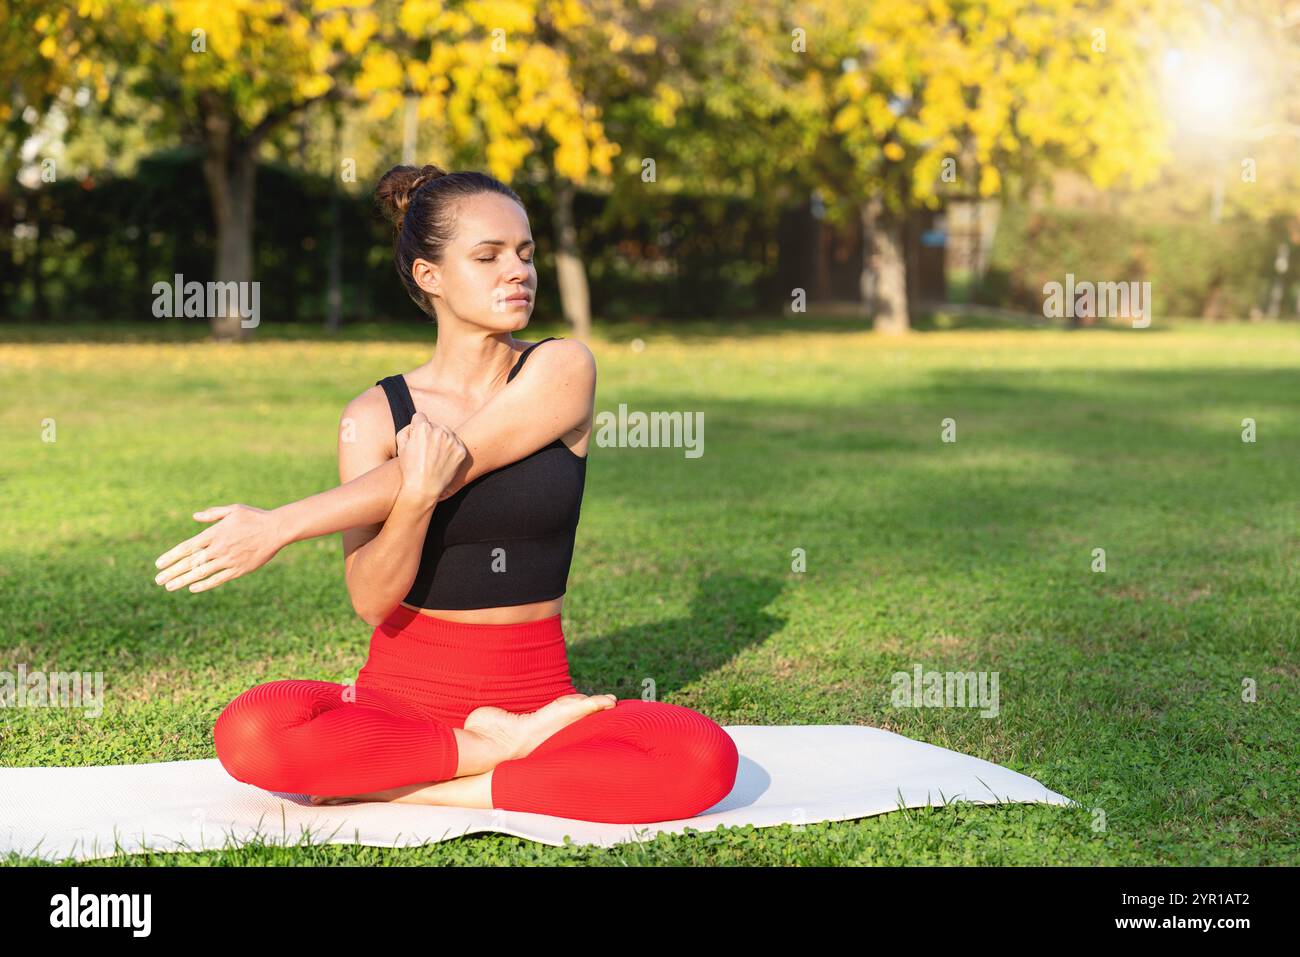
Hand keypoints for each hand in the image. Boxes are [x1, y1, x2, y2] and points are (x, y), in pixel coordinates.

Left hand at [152, 504, 285, 592]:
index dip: (171, 556)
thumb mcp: (233, 509)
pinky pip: (218, 579)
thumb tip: (195, 516)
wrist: (277, 529)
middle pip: (190, 563)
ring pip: (201, 573)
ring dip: (183, 581)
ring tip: (169, 587)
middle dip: (172, 572)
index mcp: (215, 533)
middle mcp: (219, 548)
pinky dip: (204, 584)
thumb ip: (213, 514)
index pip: (187, 547)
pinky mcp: (239, 569)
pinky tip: (192, 588)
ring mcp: (229, 560)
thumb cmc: (255, 517)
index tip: (158, 564)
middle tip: (158, 580)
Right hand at [396, 412, 466, 508]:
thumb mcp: (400, 446)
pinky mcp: (461, 450)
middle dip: (430, 434)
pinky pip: (456, 443)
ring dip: (442, 440)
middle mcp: (439, 431)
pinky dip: (452, 449)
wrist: (424, 488)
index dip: (416, 428)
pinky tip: (444, 459)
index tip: (417, 438)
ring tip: (435, 456)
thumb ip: (407, 429)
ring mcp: (452, 440)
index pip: (420, 417)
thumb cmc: (410, 468)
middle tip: (426, 451)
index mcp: (423, 427)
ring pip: (447, 433)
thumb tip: (415, 424)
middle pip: (435, 425)